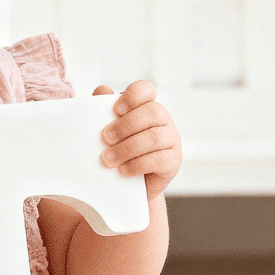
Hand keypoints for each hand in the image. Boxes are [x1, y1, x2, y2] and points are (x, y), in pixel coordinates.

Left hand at [94, 81, 180, 198]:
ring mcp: (171, 139)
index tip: (115, 109)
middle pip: (152, 112)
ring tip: (108, 159)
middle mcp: (163, 120)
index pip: (146, 90)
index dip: (132, 96)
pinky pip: (159, 160)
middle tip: (105, 138)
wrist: (129, 185)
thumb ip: (104, 111)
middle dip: (125, 125)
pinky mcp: (173, 161)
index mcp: (147, 106)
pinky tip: (123, 170)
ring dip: (127, 148)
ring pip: (154, 137)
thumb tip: (101, 90)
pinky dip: (137, 165)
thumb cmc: (119, 151)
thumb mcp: (109, 130)